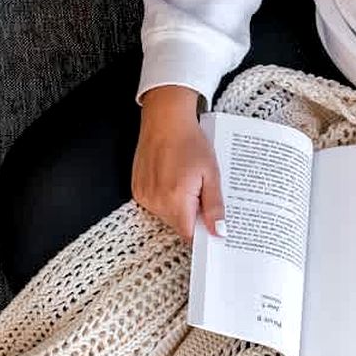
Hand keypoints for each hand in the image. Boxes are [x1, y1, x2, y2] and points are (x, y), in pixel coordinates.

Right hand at [133, 85, 225, 241]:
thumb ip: (214, 207)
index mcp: (176, 200)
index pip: (189, 235)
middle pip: (178, 226)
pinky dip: (165, 198)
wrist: (165, 120)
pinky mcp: (137, 190)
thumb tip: (218, 232)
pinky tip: (171, 179)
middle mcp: (157, 202)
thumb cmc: (190, 142)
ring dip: (178, 207)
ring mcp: (144, 196)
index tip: (212, 230)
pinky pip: (155, 205)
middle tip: (201, 193)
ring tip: (185, 182)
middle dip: (192, 216)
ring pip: (166, 216)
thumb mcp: (211, 174)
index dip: (202, 234)